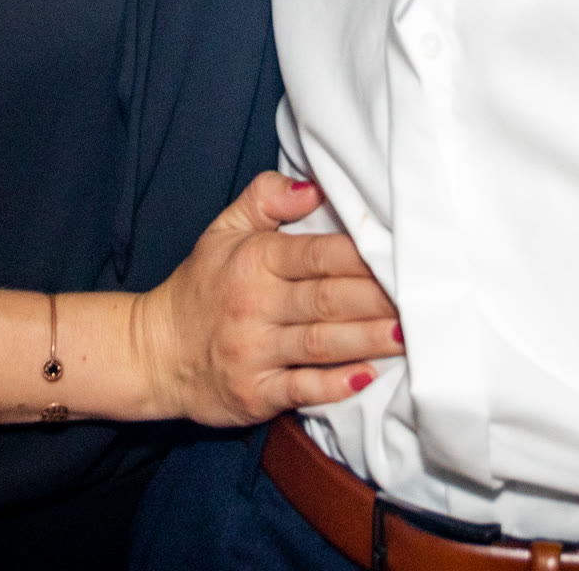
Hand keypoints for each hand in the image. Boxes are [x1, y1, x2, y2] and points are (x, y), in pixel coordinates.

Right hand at [132, 173, 402, 426]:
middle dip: (378, 298)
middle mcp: (256, 305)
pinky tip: (369, 377)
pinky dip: (337, 385)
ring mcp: (254, 352)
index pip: (317, 253)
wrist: (155, 352)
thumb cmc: (203, 285)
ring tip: (410, 335)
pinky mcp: (255, 394)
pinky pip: (303, 389)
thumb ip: (266, 197)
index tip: (401, 253)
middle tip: (423, 296)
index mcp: (255, 260)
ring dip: (370, 340)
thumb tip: (313, 185)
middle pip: (328, 299)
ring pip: (322, 344)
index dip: (361, 255)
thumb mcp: (224, 229)